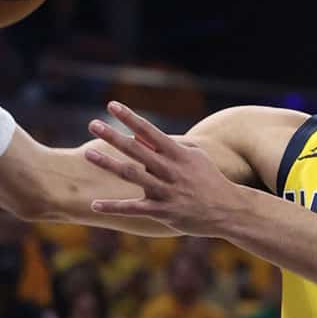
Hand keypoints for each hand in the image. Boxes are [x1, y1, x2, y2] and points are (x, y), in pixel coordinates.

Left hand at [84, 103, 247, 236]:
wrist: (228, 210)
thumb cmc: (208, 180)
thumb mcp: (194, 158)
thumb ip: (166, 147)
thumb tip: (139, 135)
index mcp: (178, 154)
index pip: (150, 131)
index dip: (130, 118)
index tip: (112, 105)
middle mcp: (170, 170)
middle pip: (136, 150)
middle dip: (113, 137)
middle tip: (93, 124)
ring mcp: (166, 192)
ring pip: (132, 175)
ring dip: (108, 164)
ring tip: (88, 154)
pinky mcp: (163, 212)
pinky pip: (134, 209)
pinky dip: (114, 207)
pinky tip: (94, 204)